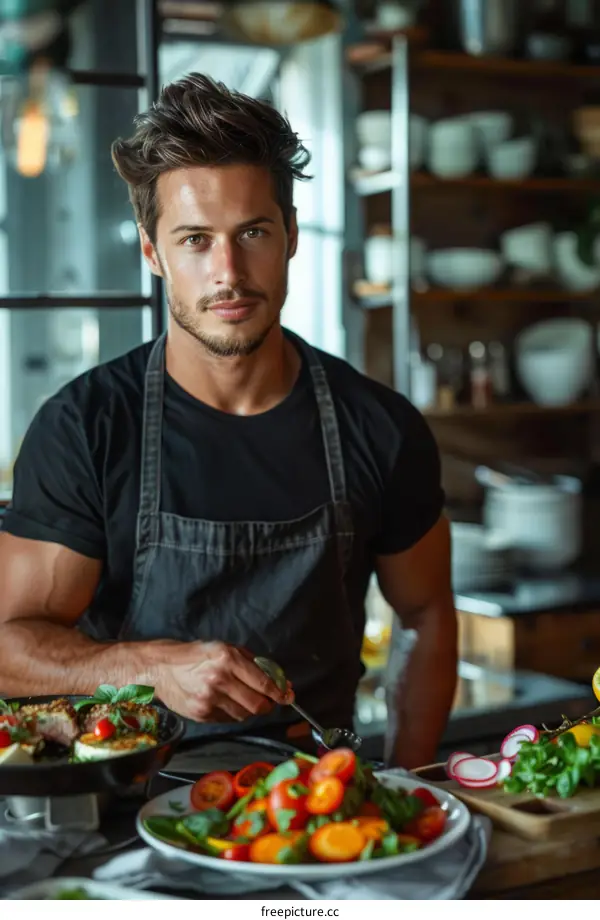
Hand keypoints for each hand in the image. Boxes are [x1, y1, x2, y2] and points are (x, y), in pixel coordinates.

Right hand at [153, 640, 292, 722]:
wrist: (161, 668)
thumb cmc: (195, 655)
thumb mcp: (224, 648)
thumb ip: (251, 662)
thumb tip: (277, 680)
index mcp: (228, 659)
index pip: (263, 682)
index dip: (279, 693)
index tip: (287, 697)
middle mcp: (220, 679)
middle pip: (257, 704)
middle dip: (267, 705)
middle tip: (268, 701)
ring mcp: (210, 699)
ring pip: (244, 715)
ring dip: (250, 710)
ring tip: (243, 698)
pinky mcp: (202, 714)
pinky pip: (228, 719)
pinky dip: (233, 713)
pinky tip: (226, 702)